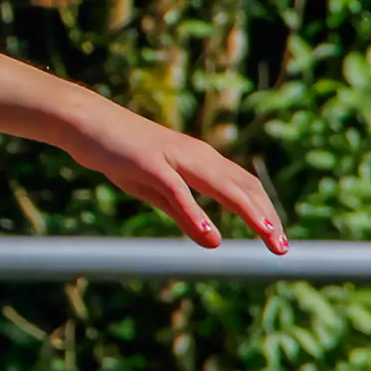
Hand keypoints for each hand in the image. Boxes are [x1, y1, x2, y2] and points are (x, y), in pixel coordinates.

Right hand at [62, 109, 289, 253]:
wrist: (86, 122)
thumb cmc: (121, 154)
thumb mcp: (156, 190)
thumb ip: (184, 214)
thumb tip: (213, 242)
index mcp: (200, 160)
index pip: (244, 186)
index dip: (265, 212)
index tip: (279, 240)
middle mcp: (196, 155)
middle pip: (243, 186)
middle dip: (267, 217)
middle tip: (283, 249)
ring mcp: (174, 156)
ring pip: (222, 185)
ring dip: (249, 212)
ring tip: (269, 237)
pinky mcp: (150, 163)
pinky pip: (179, 190)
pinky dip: (197, 213)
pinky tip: (210, 235)